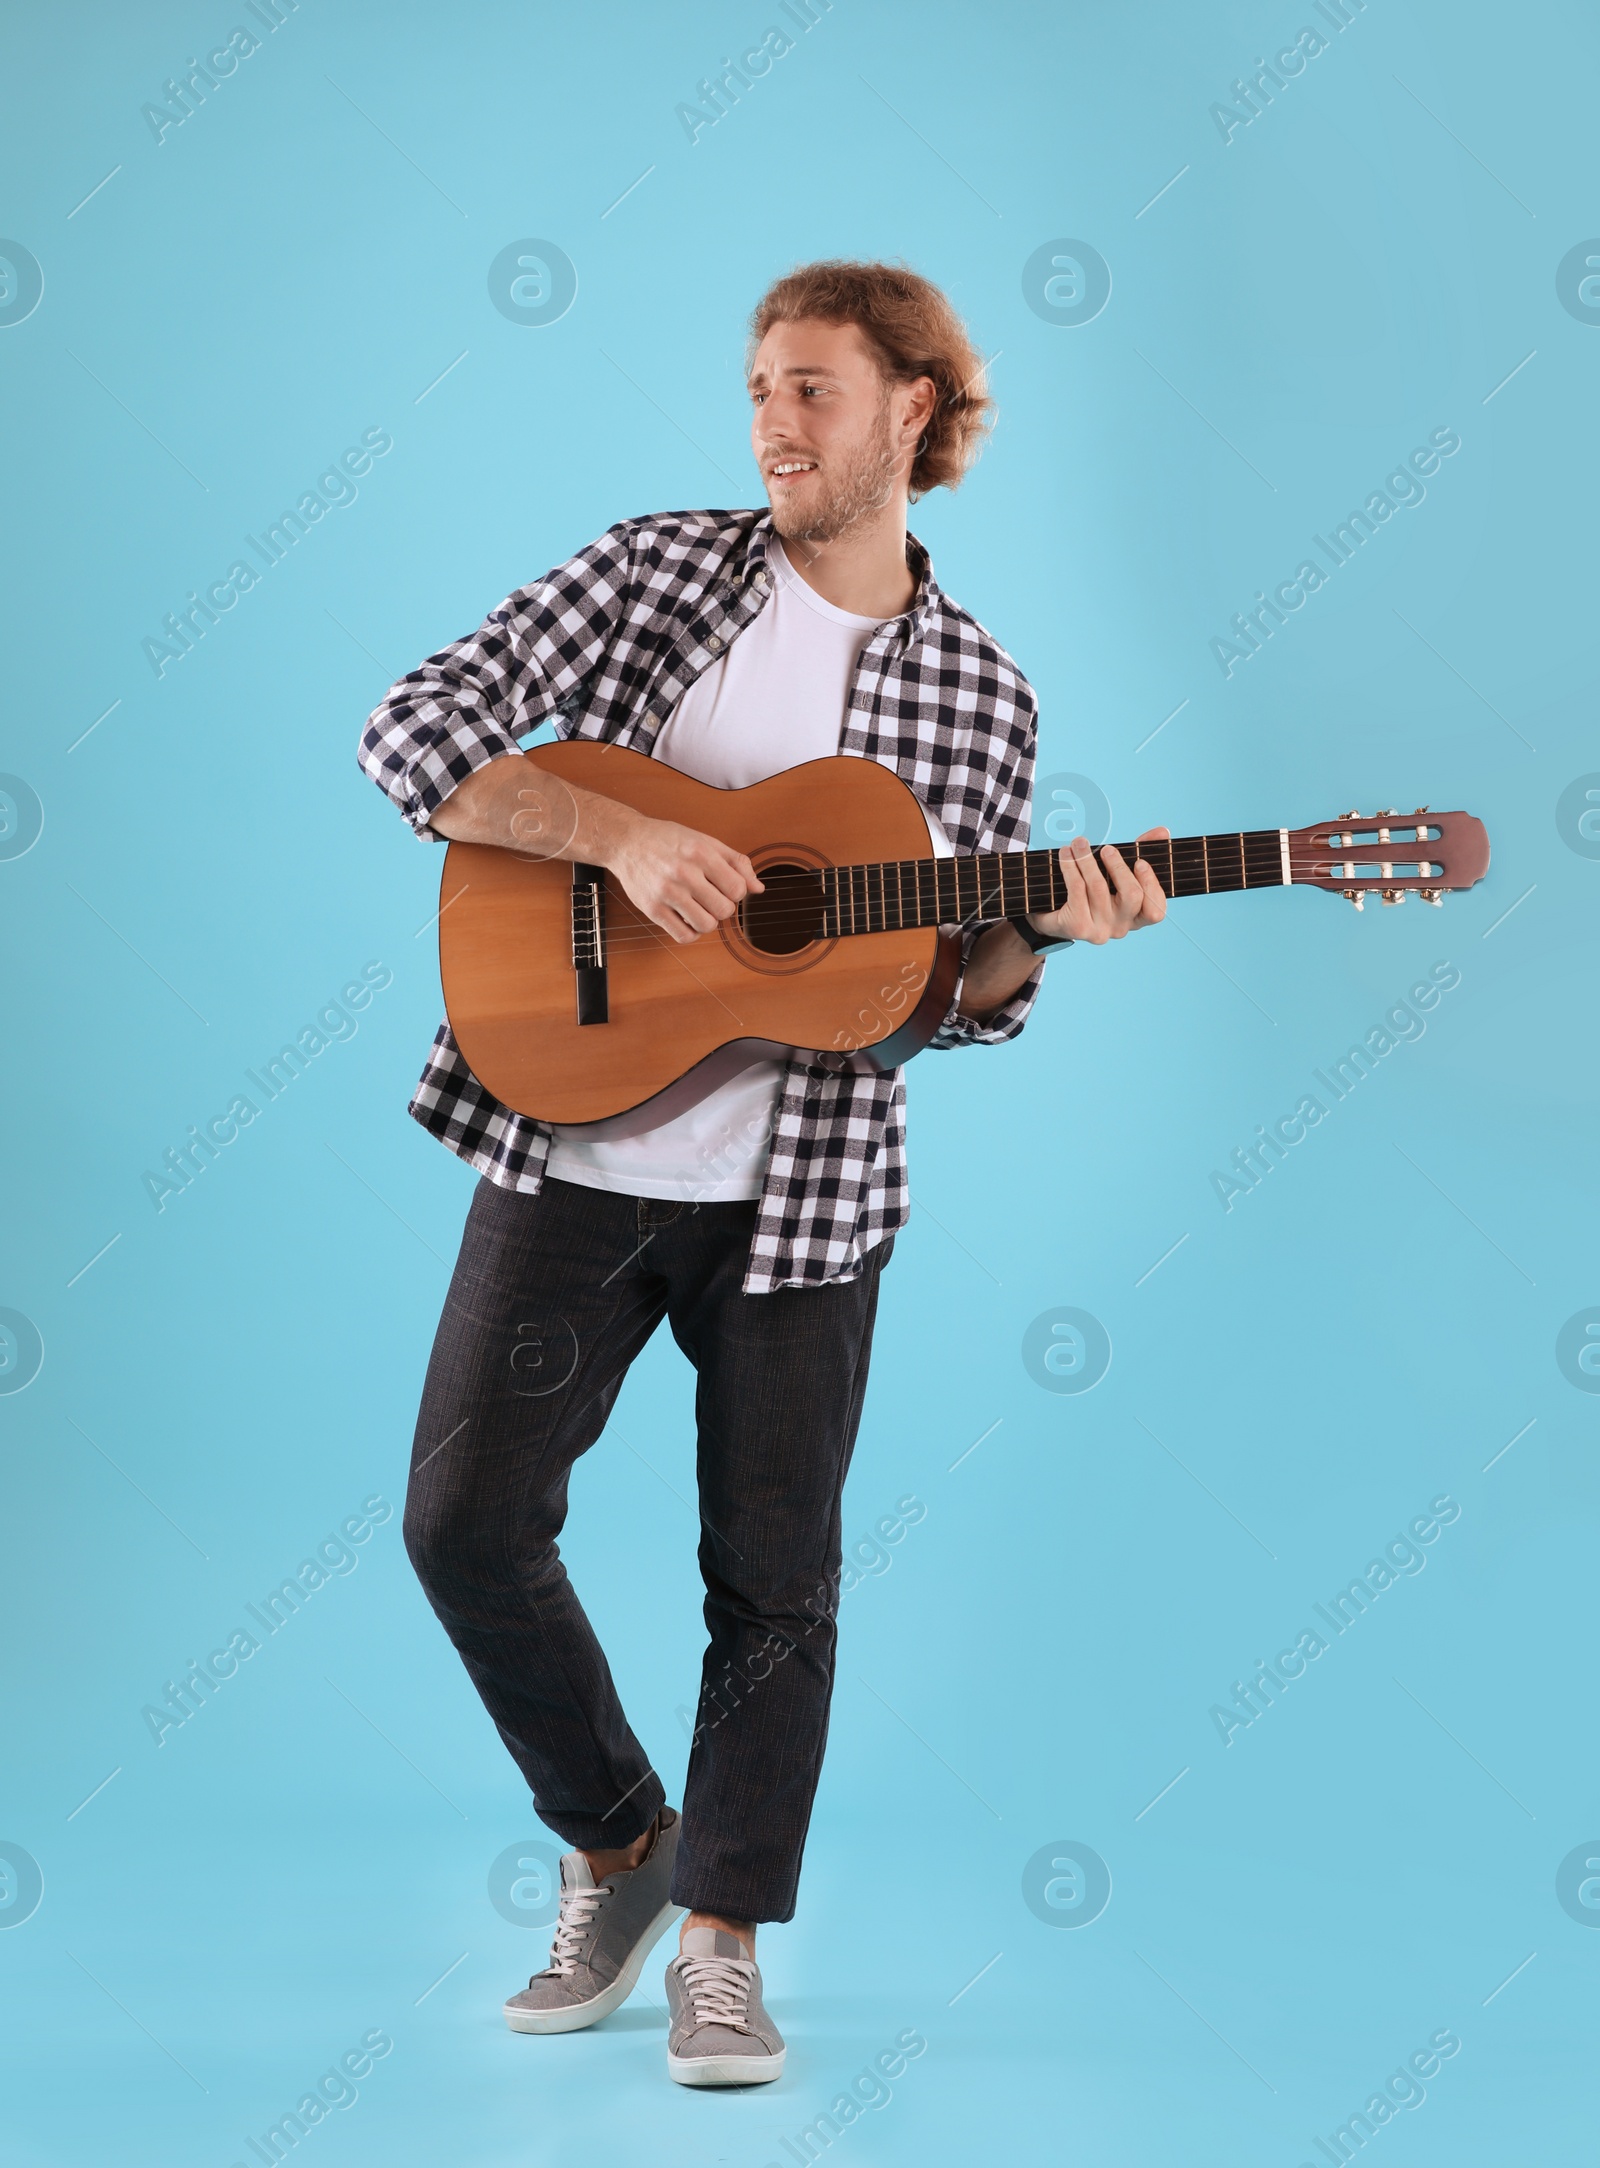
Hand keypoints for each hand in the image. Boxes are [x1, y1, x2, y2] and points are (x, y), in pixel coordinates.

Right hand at [608, 814, 762, 943]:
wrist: (627, 842)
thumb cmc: (668, 840)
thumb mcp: (705, 841)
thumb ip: (736, 862)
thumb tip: (758, 889)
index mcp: (700, 853)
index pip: (738, 889)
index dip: (736, 891)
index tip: (724, 886)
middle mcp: (684, 872)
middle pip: (724, 910)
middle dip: (722, 907)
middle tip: (711, 898)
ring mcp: (666, 892)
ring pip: (706, 925)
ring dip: (708, 921)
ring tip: (699, 909)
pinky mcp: (652, 909)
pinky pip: (684, 936)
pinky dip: (691, 932)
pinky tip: (686, 918)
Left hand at [1027, 827, 1169, 944]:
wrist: (1051, 917)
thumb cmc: (1089, 891)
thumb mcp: (1116, 871)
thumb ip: (1140, 851)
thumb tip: (1163, 831)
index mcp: (1136, 917)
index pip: (1156, 910)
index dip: (1151, 885)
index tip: (1140, 862)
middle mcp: (1121, 928)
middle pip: (1131, 895)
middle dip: (1118, 866)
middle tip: (1106, 849)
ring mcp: (1100, 931)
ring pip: (1098, 887)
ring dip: (1087, 859)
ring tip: (1078, 843)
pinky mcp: (1078, 927)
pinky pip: (1077, 889)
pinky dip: (1071, 867)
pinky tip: (1066, 854)